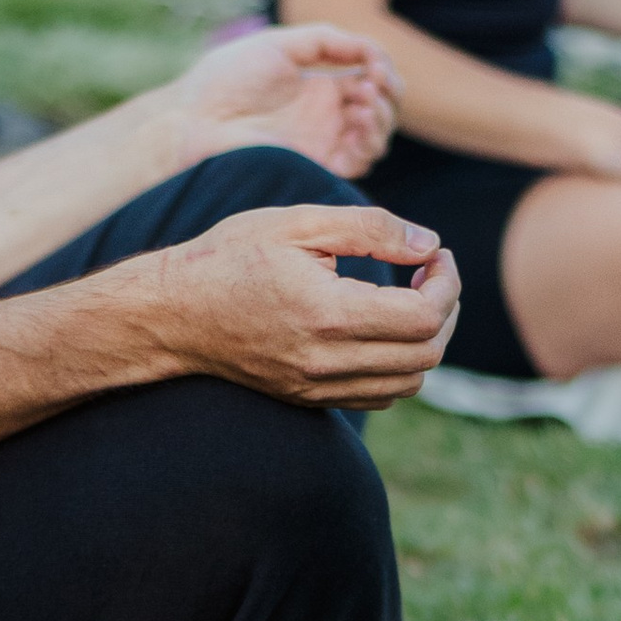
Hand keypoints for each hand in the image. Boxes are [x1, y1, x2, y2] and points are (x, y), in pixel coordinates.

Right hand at [147, 201, 459, 404]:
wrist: (173, 313)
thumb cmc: (230, 256)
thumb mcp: (299, 222)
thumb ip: (371, 228)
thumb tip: (429, 244)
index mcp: (327, 314)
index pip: (424, 316)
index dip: (447, 282)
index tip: (435, 253)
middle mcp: (326, 362)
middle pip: (427, 354)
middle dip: (446, 309)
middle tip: (431, 272)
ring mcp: (317, 387)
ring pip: (409, 382)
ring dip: (426, 341)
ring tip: (412, 298)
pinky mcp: (309, 398)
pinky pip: (379, 395)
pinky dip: (399, 365)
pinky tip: (384, 328)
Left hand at [166, 25, 400, 184]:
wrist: (195, 117)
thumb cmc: (227, 77)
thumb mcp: (280, 44)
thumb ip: (327, 40)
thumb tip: (371, 48)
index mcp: (320, 85)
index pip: (371, 80)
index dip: (382, 70)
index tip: (374, 62)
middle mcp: (326, 116)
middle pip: (381, 109)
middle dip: (387, 93)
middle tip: (373, 82)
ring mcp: (322, 142)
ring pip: (375, 138)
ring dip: (381, 117)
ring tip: (363, 102)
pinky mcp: (314, 167)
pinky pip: (358, 163)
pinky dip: (367, 143)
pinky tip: (356, 122)